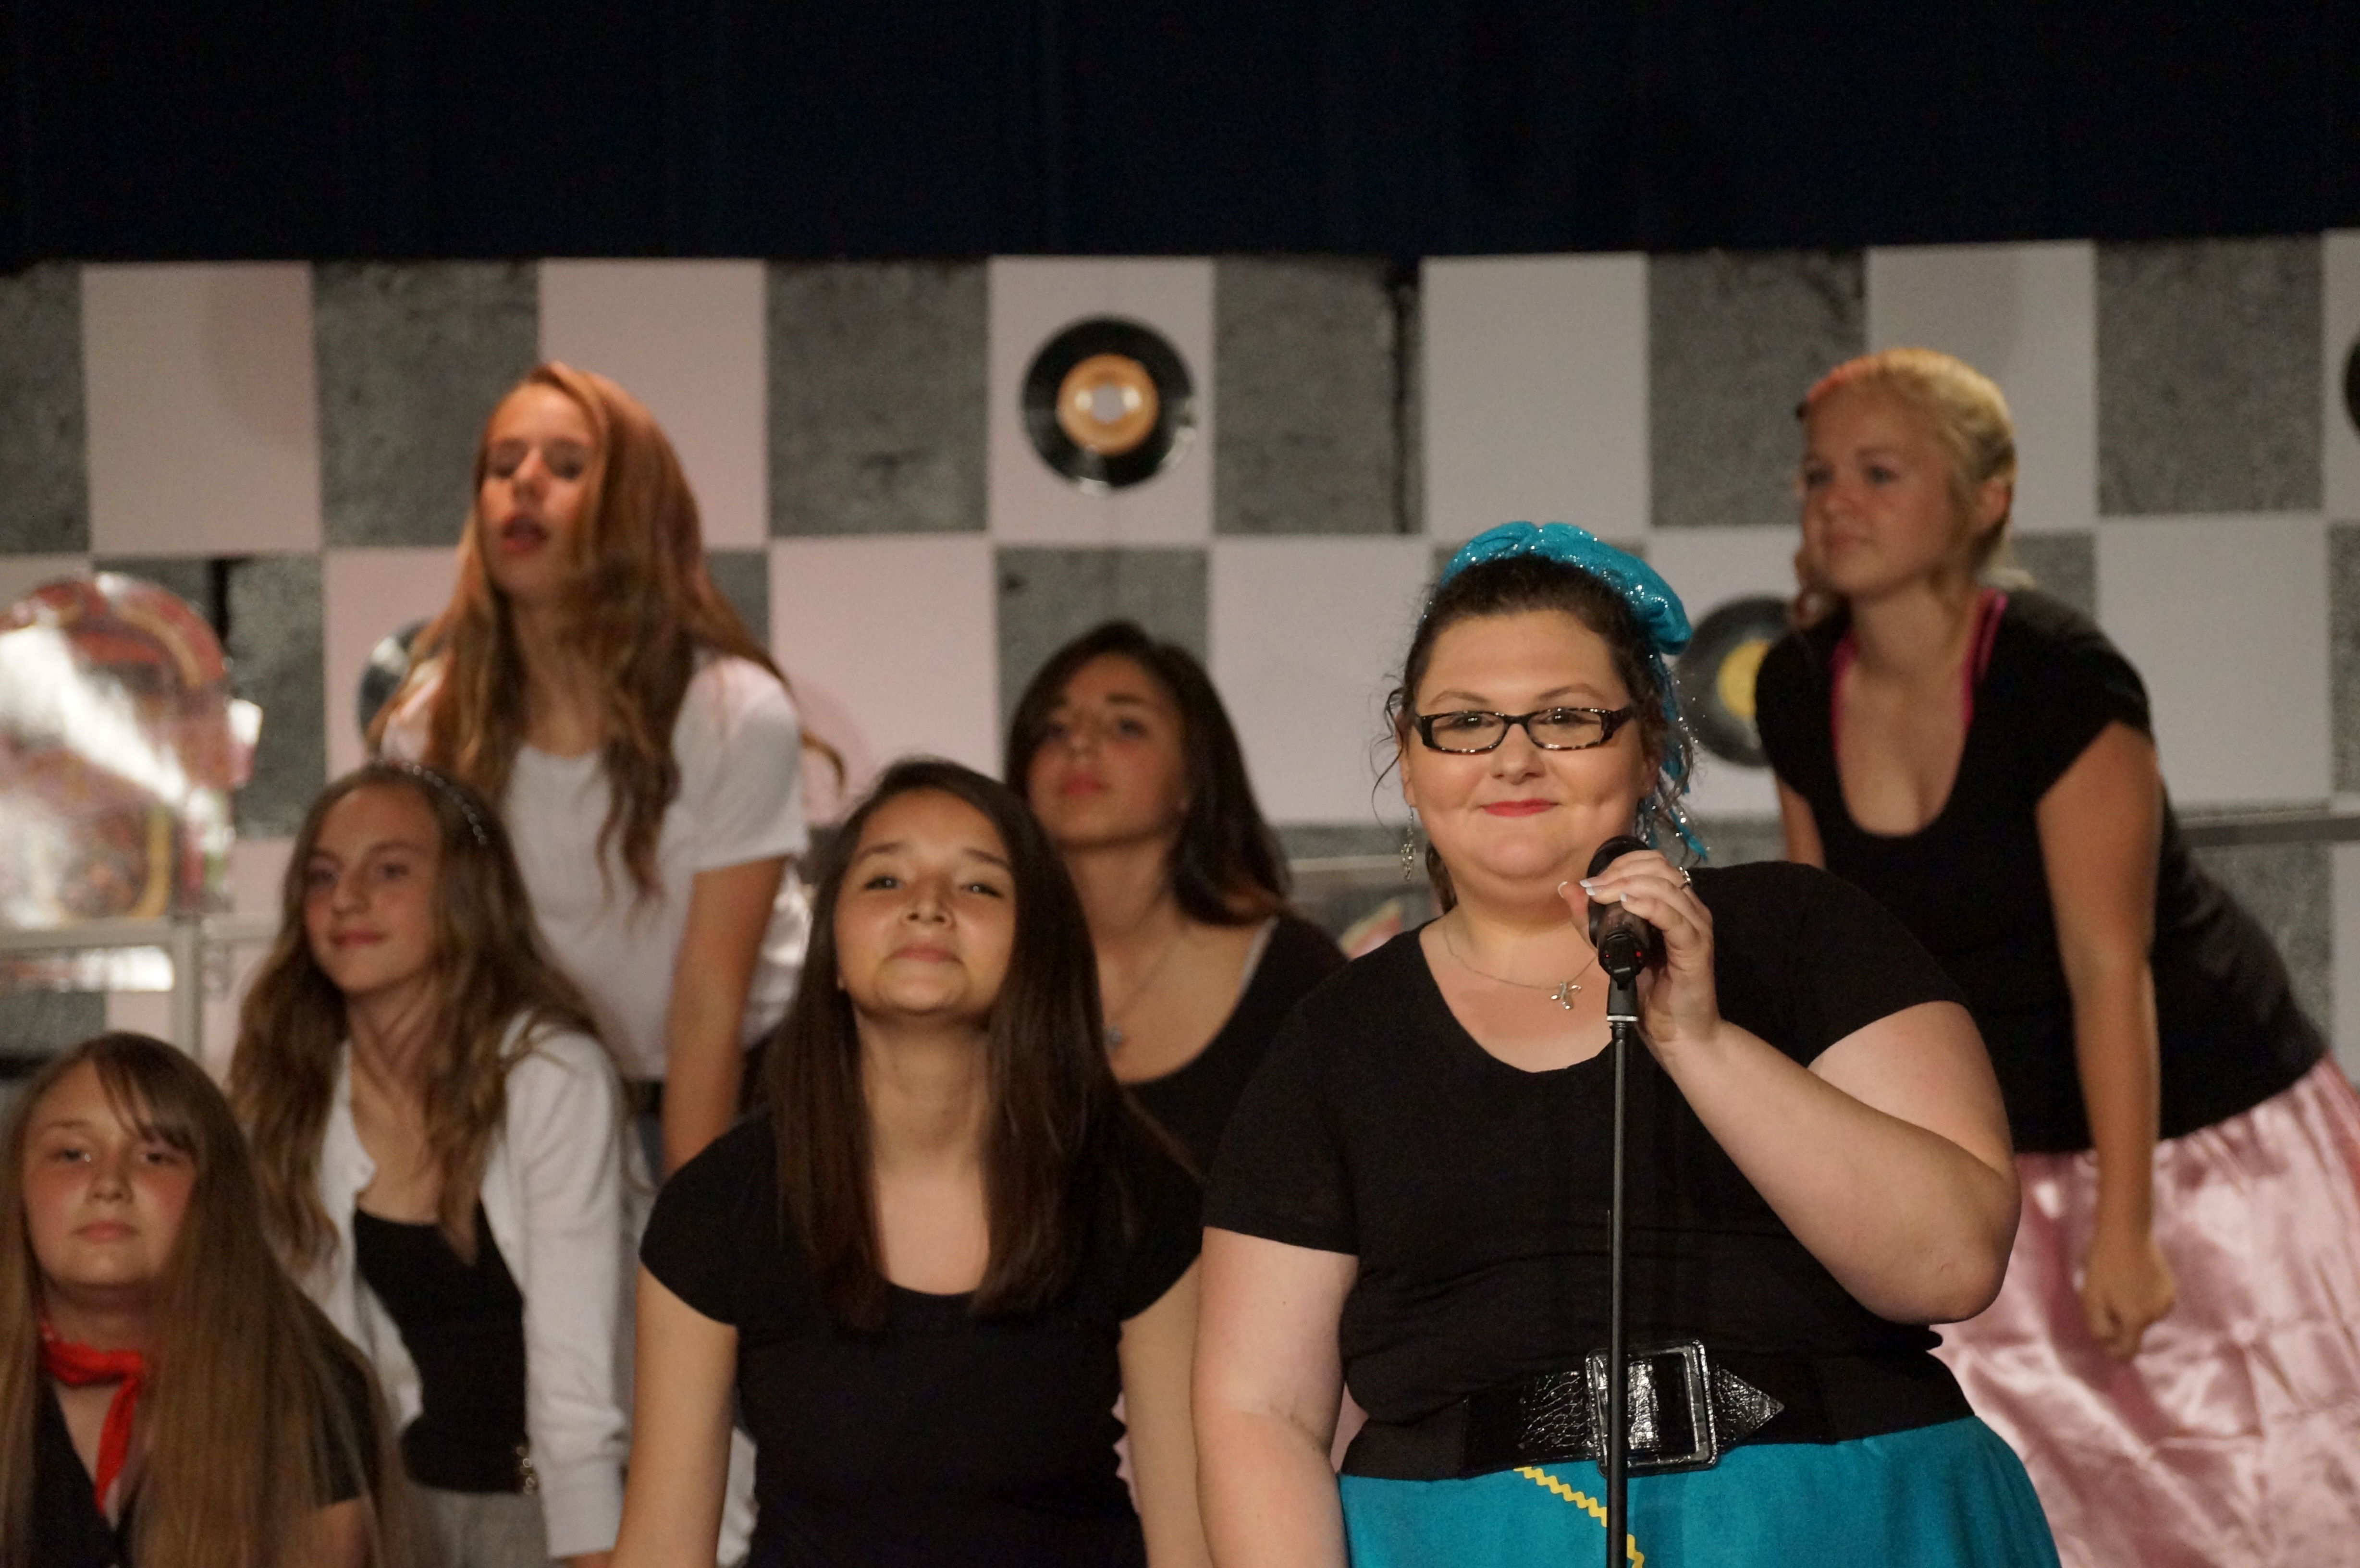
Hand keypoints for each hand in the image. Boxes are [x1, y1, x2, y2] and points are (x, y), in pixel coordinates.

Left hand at [1563, 851, 1718, 1055]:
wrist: (1678, 1032)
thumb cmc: (1649, 992)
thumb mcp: (1612, 951)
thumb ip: (1592, 923)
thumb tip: (1569, 888)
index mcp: (1674, 905)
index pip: (1652, 864)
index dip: (1621, 865)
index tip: (1591, 883)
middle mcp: (1689, 909)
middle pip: (1659, 869)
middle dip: (1621, 872)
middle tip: (1593, 889)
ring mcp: (1696, 927)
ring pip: (1666, 887)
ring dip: (1628, 884)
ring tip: (1602, 895)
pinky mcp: (1696, 947)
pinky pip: (1674, 917)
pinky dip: (1649, 905)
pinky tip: (1627, 904)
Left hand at [2079, 1219, 2173, 1359]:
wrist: (2125, 1232)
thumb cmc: (2103, 1265)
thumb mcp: (2091, 1298)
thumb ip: (2099, 1328)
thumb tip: (2108, 1347)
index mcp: (2137, 1319)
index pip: (2129, 1350)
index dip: (2115, 1352)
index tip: (2105, 1346)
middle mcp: (2157, 1314)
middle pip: (2135, 1331)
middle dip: (2121, 1324)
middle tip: (2106, 1300)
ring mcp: (2167, 1301)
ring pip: (2144, 1317)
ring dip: (2132, 1310)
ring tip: (2119, 1286)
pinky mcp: (2170, 1288)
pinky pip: (2153, 1303)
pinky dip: (2142, 1298)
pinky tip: (2132, 1279)